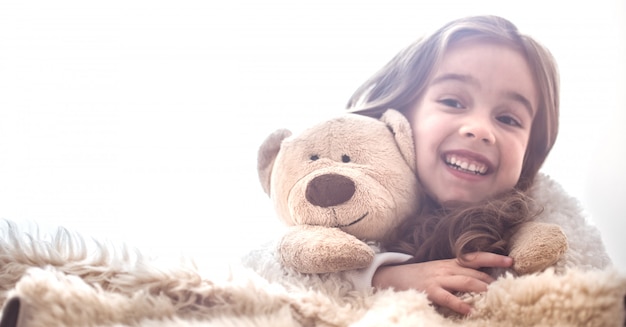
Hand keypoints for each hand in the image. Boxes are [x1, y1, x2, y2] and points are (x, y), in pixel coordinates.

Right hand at [372, 252, 512, 314]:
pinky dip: (460, 304)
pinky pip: (447, 297)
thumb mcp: (439, 270)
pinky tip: (470, 311)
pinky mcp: (430, 290)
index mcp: (450, 263)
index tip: (511, 260)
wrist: (393, 276)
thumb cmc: (419, 276)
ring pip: (465, 281)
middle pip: (475, 272)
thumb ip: (456, 273)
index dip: (494, 258)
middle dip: (493, 280)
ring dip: (482, 289)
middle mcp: (447, 268)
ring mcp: (438, 278)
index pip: (475, 257)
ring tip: (495, 296)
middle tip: (509, 287)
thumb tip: (480, 282)